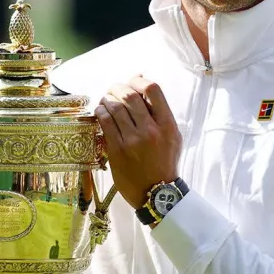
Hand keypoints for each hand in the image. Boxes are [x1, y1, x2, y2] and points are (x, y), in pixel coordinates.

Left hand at [95, 77, 181, 209]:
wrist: (156, 192)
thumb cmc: (165, 162)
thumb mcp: (172, 136)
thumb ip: (160, 113)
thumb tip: (143, 85)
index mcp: (167, 125)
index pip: (153, 90)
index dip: (139, 80)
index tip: (132, 82)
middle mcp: (151, 130)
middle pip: (130, 96)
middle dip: (118, 87)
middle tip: (113, 89)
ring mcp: (133, 140)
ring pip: (115, 107)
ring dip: (107, 99)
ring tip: (105, 100)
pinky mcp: (118, 150)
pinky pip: (105, 122)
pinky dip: (101, 112)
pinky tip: (101, 112)